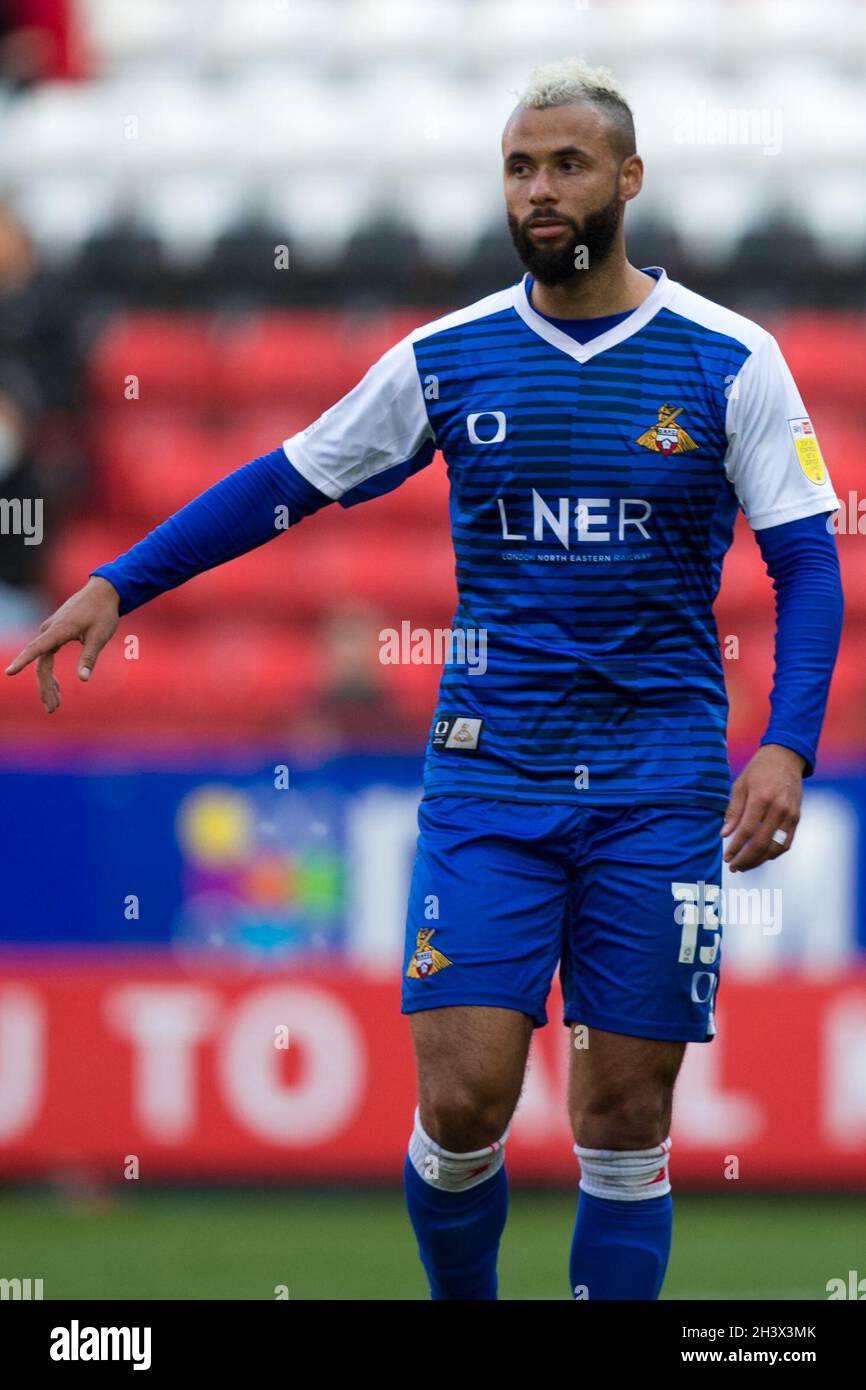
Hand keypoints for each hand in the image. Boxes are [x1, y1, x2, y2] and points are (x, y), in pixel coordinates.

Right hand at [5, 576, 119, 712]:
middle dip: (45, 688)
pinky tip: (58, 688)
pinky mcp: (55, 632)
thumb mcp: (99, 636)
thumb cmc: (103, 613)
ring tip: (55, 704)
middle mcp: (50, 630)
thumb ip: (89, 657)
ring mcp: (51, 631)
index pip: (36, 649)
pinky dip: (50, 672)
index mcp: (58, 630)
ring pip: (43, 662)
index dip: (22, 662)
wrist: (104, 592)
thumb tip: (83, 679)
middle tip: (52, 709)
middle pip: (41, 664)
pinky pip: (47, 655)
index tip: (9, 672)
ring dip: (48, 683)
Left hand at [721, 743, 804, 872]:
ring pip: (776, 847)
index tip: (726, 857)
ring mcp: (790, 815)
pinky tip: (761, 857)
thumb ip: (733, 811)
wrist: (785, 758)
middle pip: (761, 843)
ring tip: (745, 865)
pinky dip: (774, 853)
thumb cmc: (758, 771)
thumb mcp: (740, 785)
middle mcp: (778, 808)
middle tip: (734, 867)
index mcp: (761, 798)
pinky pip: (787, 843)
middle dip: (746, 859)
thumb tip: (724, 835)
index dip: (735, 848)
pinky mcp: (797, 818)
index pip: (746, 831)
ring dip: (760, 860)